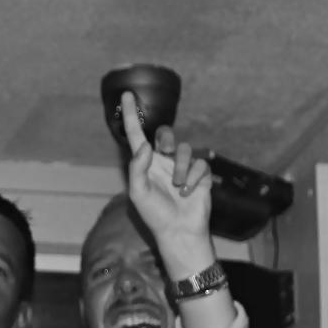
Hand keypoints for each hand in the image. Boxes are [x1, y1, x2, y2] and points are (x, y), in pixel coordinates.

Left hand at [120, 92, 211, 245]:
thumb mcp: (138, 193)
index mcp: (146, 164)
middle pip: (166, 134)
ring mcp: (183, 167)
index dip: (132, 116)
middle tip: (166, 152)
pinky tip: (188, 193)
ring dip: (180, 168)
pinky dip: (193, 178)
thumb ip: (137, 168)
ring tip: (178, 187)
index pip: (137, 135)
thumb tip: (144, 146)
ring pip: (184, 149)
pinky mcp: (200, 175)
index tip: (127, 95)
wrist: (179, 231)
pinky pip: (199, 164)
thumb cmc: (155, 215)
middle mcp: (164, 162)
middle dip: (167, 139)